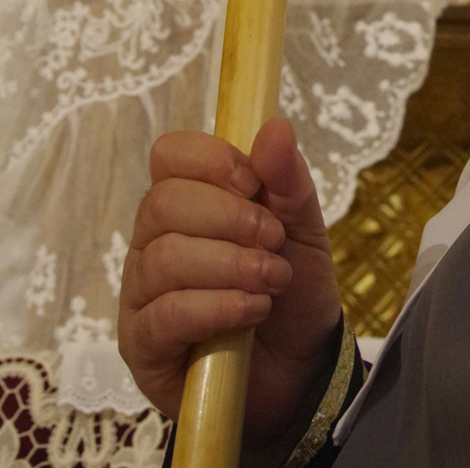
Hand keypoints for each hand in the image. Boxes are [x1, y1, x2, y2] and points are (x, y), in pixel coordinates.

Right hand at [118, 120, 342, 453]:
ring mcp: (141, 295)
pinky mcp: (142, 346)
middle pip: (163, 203)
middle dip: (231, 219)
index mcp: (187, 202)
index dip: (212, 161)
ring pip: (165, 257)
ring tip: (272, 281)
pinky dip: (219, 306)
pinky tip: (253, 311)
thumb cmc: (291, 290)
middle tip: (274, 242)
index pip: (169, 154)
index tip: (256, 185)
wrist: (301, 369)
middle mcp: (153, 242)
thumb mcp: (303, 229)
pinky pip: (166, 314)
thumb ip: (288, 179)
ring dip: (232, 266)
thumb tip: (275, 125)